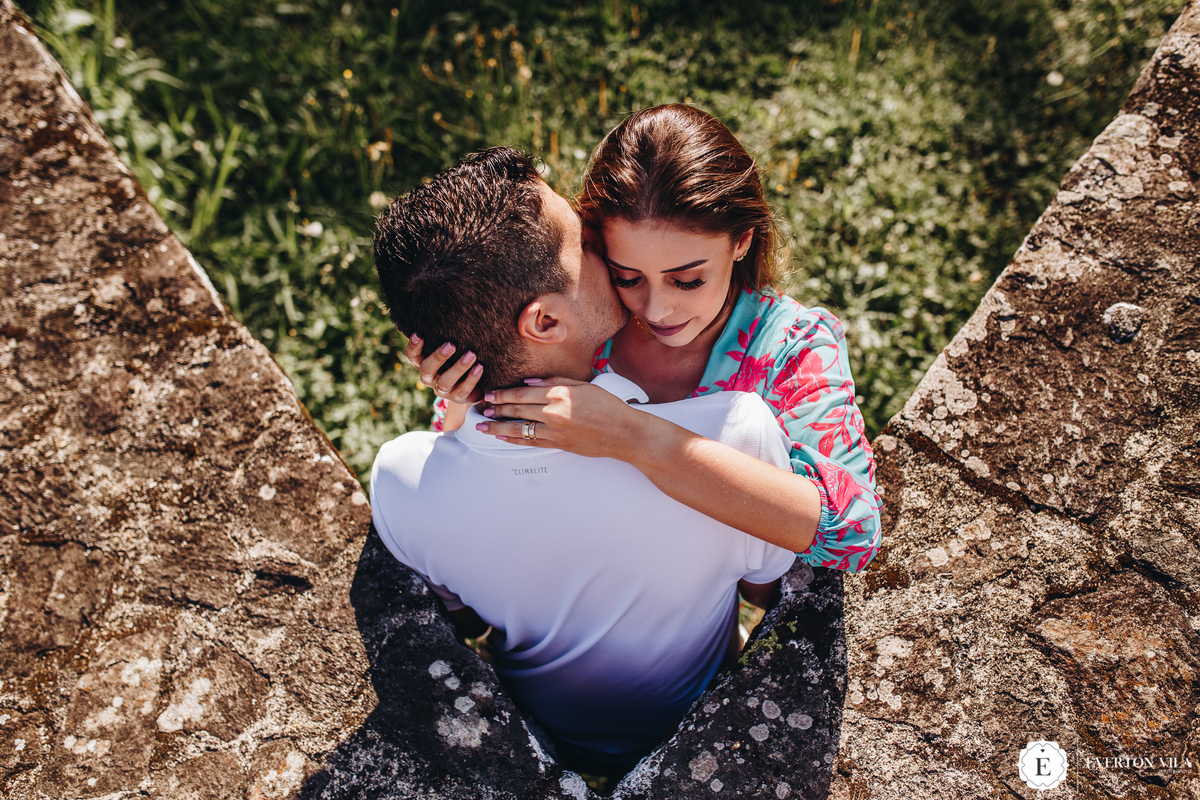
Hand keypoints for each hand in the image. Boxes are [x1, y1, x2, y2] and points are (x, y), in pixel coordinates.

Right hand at [404, 334, 483, 403]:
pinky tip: (480, 367)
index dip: (413, 346)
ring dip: (458, 367)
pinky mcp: (457, 398)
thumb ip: (436, 335)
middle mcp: (429, 377)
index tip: (419, 334)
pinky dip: (472, 379)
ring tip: (471, 354)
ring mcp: (442, 390)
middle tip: (451, 345)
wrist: (471, 383)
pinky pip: (463, 390)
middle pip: (427, 369)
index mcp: (422, 363)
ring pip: (445, 381)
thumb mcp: (446, 347)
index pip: (412, 356)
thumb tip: (413, 321)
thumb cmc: (455, 357)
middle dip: (438, 356)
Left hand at [474, 377, 643, 459]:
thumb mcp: (583, 386)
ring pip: (519, 428)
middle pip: (517, 409)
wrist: (623, 432)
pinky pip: (531, 442)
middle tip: (483, 407)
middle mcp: (554, 413)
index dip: (504, 394)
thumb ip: (554, 382)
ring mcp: (555, 432)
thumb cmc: (607, 406)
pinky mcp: (558, 445)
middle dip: (497, 408)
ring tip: (483, 426)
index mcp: (559, 394)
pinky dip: (514, 439)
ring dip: (498, 427)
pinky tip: (503, 437)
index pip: (523, 393)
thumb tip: (529, 382)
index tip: (491, 393)